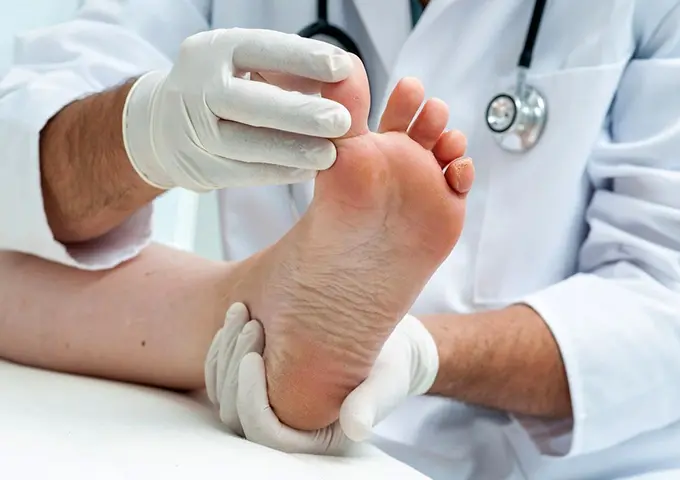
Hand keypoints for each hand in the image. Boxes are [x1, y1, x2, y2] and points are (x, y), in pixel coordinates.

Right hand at [123, 28, 352, 190]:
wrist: (164, 127)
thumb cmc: (223, 88)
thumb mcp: (244, 65)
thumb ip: (288, 69)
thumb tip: (344, 77)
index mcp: (212, 50)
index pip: (260, 49)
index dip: (302, 58)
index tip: (343, 69)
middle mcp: (196, 87)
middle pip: (249, 102)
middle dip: (299, 113)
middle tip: (341, 121)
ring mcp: (192, 131)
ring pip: (244, 143)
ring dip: (291, 150)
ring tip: (329, 154)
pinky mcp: (199, 167)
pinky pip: (243, 173)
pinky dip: (278, 172)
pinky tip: (307, 171)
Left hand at [205, 304, 438, 452]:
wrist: (387, 343)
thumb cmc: (391, 364)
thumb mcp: (387, 380)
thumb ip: (371, 403)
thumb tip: (356, 426)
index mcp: (313, 436)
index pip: (265, 432)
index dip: (251, 399)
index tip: (253, 357)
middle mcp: (286, 426)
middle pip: (235, 412)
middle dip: (234, 367)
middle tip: (250, 324)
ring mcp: (270, 403)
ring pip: (224, 391)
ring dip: (225, 351)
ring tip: (242, 312)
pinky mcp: (262, 380)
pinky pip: (225, 372)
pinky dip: (224, 344)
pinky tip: (239, 313)